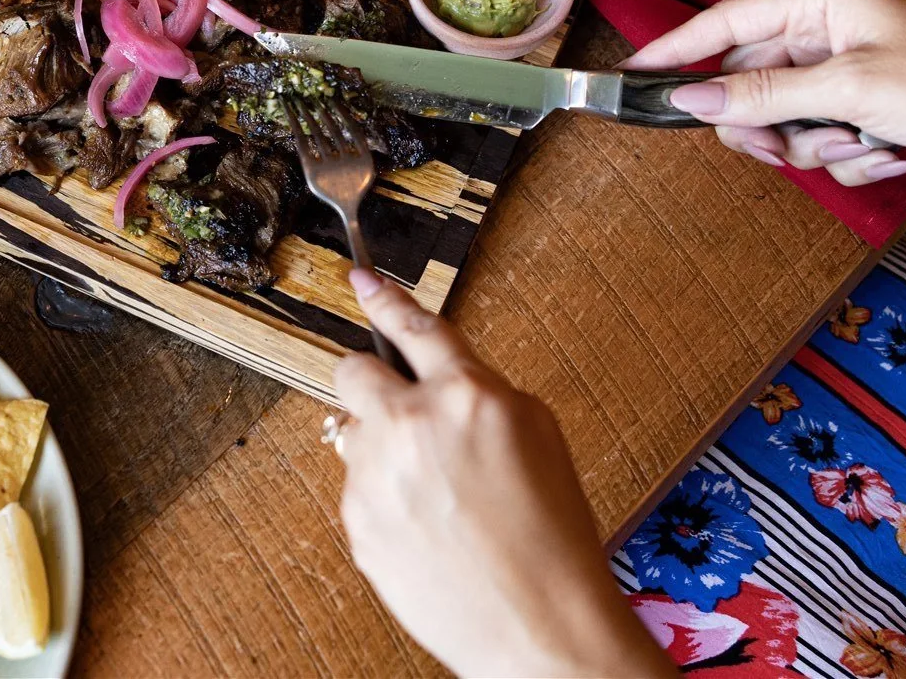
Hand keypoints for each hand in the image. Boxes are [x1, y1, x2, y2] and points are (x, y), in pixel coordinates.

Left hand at [335, 271, 672, 677]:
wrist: (539, 627)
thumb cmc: (553, 539)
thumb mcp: (538, 436)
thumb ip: (480, 393)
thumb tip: (440, 380)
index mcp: (468, 395)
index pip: (414, 326)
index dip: (384, 298)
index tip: (360, 278)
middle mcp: (412, 424)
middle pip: (352, 370)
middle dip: (371, 382)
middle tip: (400, 411)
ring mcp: (376, 474)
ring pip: (353, 434)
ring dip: (382, 449)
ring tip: (435, 495)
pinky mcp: (357, 520)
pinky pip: (357, 489)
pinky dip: (383, 500)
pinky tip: (426, 530)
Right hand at [626, 0, 905, 185]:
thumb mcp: (847, 91)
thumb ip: (761, 96)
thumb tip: (691, 99)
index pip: (724, 23)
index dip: (676, 52)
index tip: (632, 74)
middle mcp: (826, 25)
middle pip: (750, 81)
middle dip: (770, 125)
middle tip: (781, 149)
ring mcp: (842, 64)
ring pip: (782, 117)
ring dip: (816, 146)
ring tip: (862, 144)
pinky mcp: (858, 99)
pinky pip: (817, 134)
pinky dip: (845, 153)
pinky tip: (886, 150)